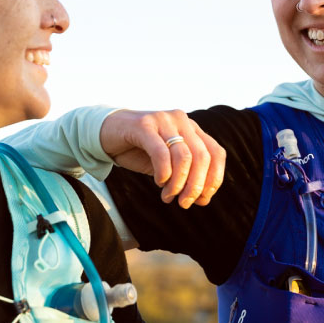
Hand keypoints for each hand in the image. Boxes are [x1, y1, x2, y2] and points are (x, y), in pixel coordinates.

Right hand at [99, 110, 224, 207]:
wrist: (107, 133)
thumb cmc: (139, 150)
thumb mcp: (167, 164)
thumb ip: (185, 176)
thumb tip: (203, 200)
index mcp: (192, 128)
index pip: (216, 153)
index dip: (214, 179)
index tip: (203, 200)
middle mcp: (182, 120)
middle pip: (202, 157)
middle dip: (196, 186)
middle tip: (184, 203)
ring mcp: (163, 119)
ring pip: (184, 157)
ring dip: (178, 184)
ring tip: (168, 196)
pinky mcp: (144, 124)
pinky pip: (161, 152)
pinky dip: (164, 173)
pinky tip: (159, 182)